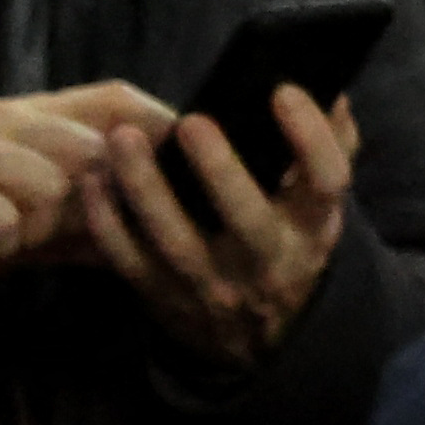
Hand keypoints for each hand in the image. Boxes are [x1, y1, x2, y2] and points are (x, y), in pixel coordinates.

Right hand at [0, 82, 168, 289]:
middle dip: (91, 197)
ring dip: (40, 225)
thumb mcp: (28, 217)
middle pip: (90, 146)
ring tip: (11, 238)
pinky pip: (2, 219)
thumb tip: (156, 225)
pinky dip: (1, 242)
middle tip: (63, 229)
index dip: (155, 120)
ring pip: (49, 184)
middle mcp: (1, 118)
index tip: (184, 155)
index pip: (110, 96)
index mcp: (28, 115)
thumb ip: (86, 218)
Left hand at [80, 84, 360, 375]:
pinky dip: (108, 223)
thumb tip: (328, 87)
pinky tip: (94, 181)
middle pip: (249, 221)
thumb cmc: (288, 241)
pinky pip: (131, 262)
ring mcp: (214, 285)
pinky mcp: (163, 297)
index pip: (325, 183)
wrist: (257, 337)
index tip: (283, 91)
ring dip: (147, 190)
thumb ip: (331, 145)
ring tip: (124, 138)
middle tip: (192, 121)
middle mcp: (269, 261)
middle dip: (220, 171)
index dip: (310, 138)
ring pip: (178, 242)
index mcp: (314, 227)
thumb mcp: (320, 204)